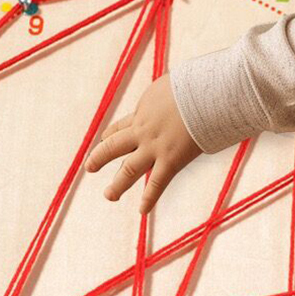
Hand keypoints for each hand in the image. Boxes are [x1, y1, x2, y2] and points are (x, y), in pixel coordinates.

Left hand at [85, 75, 201, 213]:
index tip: (104, 139)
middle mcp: (143, 130)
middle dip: (100, 157)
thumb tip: (175, 92)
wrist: (204, 93)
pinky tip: (142, 212)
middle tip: (90, 168)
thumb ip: (168, 94)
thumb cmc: (196, 84)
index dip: (111, 134)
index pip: (121, 126)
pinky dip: (148, 199)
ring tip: (109, 196)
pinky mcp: (171, 160)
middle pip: (114, 146)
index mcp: (143, 110)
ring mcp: (154, 147)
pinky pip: (156, 184)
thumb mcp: (172, 84)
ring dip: (117, 185)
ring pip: (128, 170)